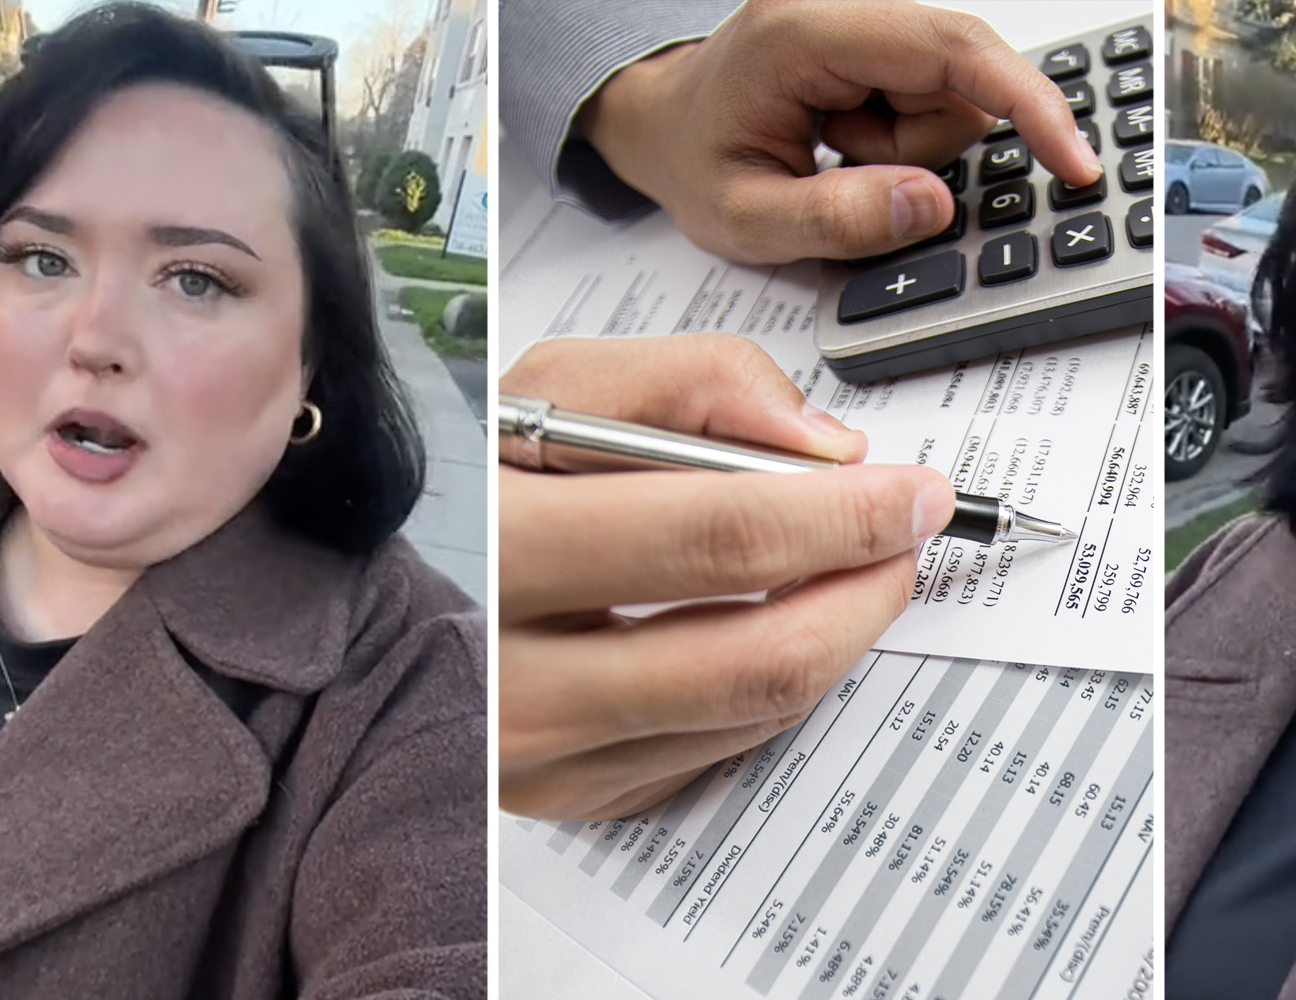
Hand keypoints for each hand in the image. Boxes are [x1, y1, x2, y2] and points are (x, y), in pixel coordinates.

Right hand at [498, 334, 955, 819]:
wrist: (386, 578)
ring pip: (751, 716)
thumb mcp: (553, 390)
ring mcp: (544, 757)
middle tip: (903, 537)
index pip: (714, 540)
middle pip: (753, 660)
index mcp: (505, 548)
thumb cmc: (481, 480)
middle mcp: (514, 678)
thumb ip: (691, 384)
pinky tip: (772, 623)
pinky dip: (771, 684)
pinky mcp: (574, 796)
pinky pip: (719, 751)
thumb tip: (818, 446)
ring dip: (833, 636)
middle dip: (862, 590)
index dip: (839, 515)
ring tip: (852, 567)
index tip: (909, 494)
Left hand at [575, 0, 1102, 263]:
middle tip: (844, 166)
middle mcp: (842, 7)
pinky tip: (849, 143)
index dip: (1025, 102)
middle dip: (923, 147)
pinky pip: (934, 99)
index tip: (1071, 159)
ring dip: (909, 148)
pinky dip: (902, 138)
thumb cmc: (693, 160)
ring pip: (952, 96)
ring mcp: (865, 20)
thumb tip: (930, 203)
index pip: (948, 48)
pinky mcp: (880, 42)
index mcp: (803, 30)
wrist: (665, 125)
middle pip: (960, 76)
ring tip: (837, 157)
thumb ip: (836, 219)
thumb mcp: (744, 219)